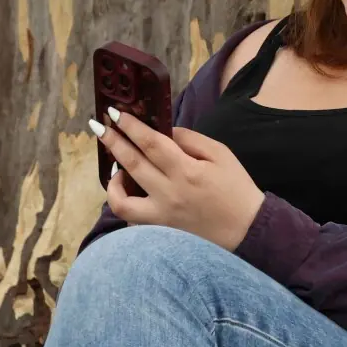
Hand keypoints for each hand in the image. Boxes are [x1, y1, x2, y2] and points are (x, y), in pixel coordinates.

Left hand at [91, 109, 264, 251]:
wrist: (247, 232)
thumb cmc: (236, 190)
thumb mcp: (221, 154)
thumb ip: (190, 139)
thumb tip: (164, 130)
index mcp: (186, 171)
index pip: (150, 143)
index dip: (130, 126)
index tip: (114, 113)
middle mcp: (169, 194)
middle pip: (131, 163)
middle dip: (112, 142)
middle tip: (99, 126)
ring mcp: (161, 218)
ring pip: (121, 200)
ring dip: (111, 180)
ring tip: (113, 167)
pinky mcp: (160, 233)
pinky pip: (131, 220)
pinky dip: (124, 204)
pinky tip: (126, 192)